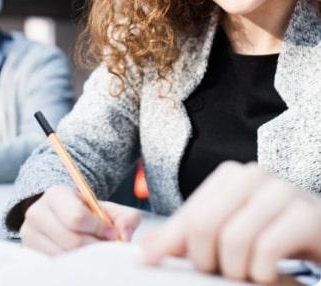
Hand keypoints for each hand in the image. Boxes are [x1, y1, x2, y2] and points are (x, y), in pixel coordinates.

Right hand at [20, 184, 140, 254]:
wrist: (59, 215)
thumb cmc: (84, 211)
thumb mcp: (104, 207)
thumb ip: (123, 216)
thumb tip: (124, 236)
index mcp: (55, 195)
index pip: (77, 217)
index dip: (99, 228)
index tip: (111, 232)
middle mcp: (37, 214)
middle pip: (71, 240)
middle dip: (95, 246)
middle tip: (106, 246)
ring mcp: (30, 235)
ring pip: (64, 256)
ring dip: (86, 257)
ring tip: (95, 249)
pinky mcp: (31, 253)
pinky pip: (57, 264)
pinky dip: (74, 264)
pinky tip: (82, 256)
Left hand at [141, 162, 320, 283]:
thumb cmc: (273, 235)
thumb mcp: (227, 232)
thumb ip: (187, 238)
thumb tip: (145, 252)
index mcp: (228, 176)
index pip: (187, 215)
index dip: (171, 245)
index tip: (150, 263)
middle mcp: (252, 175)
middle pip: (203, 225)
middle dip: (206, 261)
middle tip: (221, 273)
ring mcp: (280, 191)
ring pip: (233, 241)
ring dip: (236, 271)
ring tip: (248, 274)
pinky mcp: (305, 214)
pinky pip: (266, 252)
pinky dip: (262, 274)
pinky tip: (269, 274)